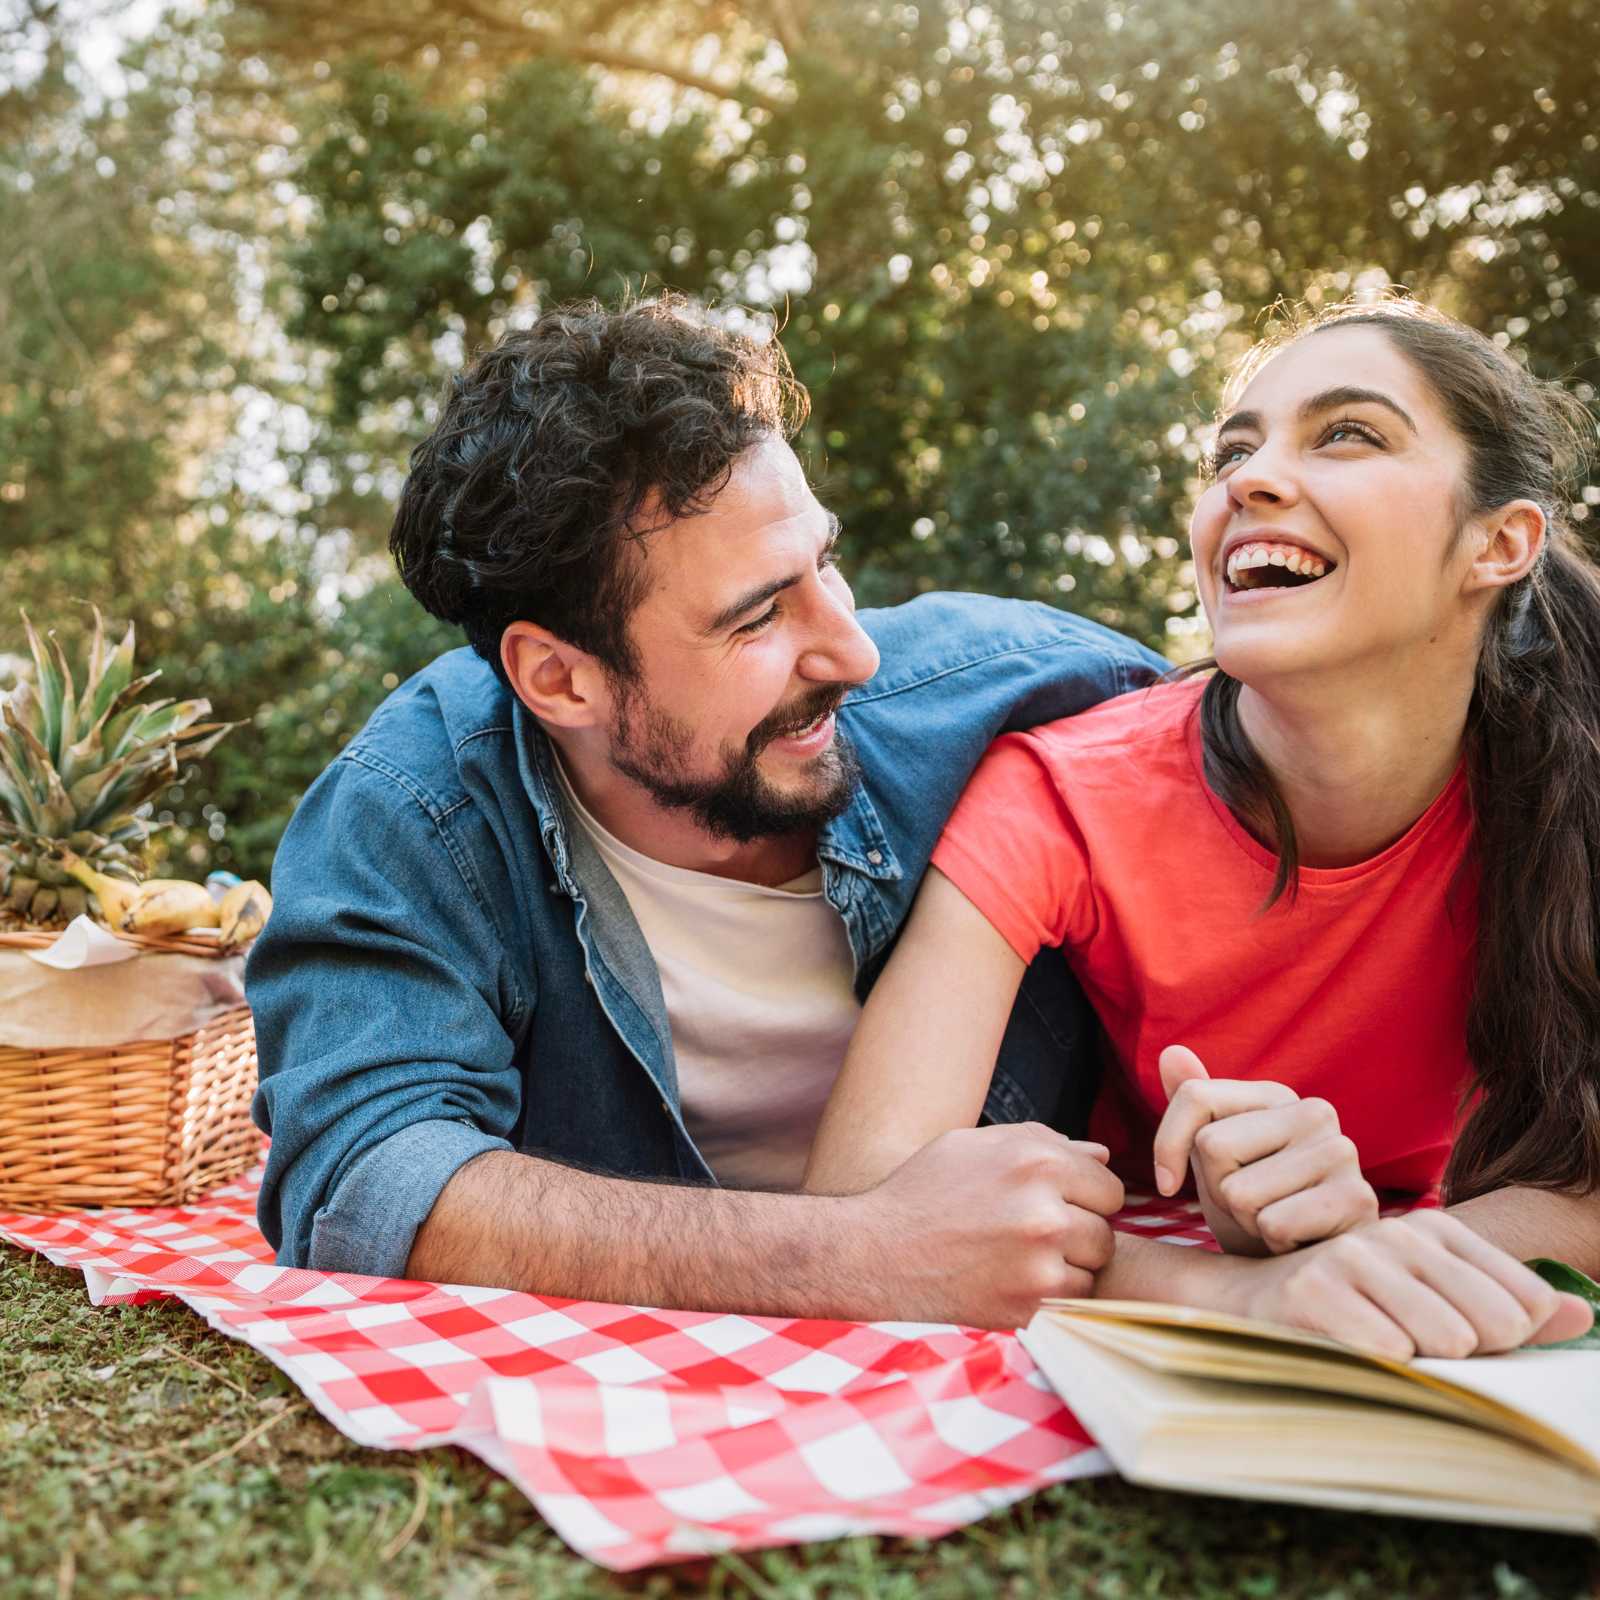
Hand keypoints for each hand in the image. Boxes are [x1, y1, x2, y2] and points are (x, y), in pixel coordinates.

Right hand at [845, 1122, 1124, 1328]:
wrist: (873, 1257)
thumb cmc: (922, 1193)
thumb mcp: (970, 1145)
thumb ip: (1039, 1140)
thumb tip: (1101, 1155)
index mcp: (1036, 1163)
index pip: (1108, 1187)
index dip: (1084, 1195)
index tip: (1055, 1203)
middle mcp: (1045, 1213)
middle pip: (1106, 1231)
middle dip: (1079, 1232)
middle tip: (1034, 1234)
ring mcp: (1039, 1266)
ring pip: (1094, 1270)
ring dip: (1070, 1266)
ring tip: (1022, 1257)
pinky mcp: (1029, 1309)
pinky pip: (1072, 1302)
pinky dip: (1052, 1295)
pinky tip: (1014, 1281)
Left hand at [1153, 1046, 1378, 1255]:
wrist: (1305, 1268)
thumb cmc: (1256, 1208)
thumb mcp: (1214, 1157)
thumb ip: (1194, 1104)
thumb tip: (1172, 1051)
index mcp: (1276, 1095)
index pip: (1195, 1097)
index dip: (1167, 1146)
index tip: (1167, 1183)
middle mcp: (1314, 1112)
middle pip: (1212, 1145)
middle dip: (1215, 1190)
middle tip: (1249, 1206)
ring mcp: (1341, 1152)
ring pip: (1238, 1191)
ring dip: (1244, 1221)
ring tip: (1274, 1222)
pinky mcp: (1358, 1199)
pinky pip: (1272, 1224)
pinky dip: (1272, 1243)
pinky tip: (1297, 1241)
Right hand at [1231, 1208, 1594, 1357]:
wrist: (1252, 1302)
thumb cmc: (1357, 1310)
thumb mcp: (1436, 1304)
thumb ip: (1509, 1307)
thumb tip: (1583, 1314)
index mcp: (1435, 1230)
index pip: (1525, 1301)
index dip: (1506, 1340)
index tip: (1462, 1338)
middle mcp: (1397, 1235)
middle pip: (1493, 1323)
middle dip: (1469, 1356)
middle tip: (1417, 1347)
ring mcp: (1354, 1258)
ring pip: (1447, 1339)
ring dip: (1424, 1365)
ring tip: (1386, 1349)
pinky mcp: (1315, 1290)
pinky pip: (1389, 1351)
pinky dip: (1381, 1368)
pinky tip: (1353, 1353)